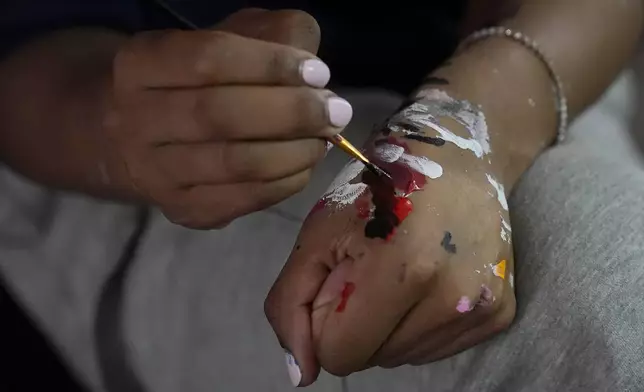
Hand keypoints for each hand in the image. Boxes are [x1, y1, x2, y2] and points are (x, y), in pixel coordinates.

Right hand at [103, 10, 351, 228]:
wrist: (147, 140)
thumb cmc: (199, 81)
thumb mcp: (230, 39)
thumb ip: (272, 36)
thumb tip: (313, 69)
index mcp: (141, 64)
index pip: (207, 60)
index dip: (270, 65)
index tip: (318, 73)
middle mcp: (135, 120)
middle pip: (219, 115)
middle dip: (291, 112)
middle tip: (335, 112)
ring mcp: (156, 173)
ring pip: (236, 163)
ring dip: (295, 151)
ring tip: (324, 138)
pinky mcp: (184, 210)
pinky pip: (245, 199)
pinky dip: (286, 182)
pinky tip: (304, 165)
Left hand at [265, 95, 515, 385]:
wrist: (457, 158)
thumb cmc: (377, 188)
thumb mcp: (317, 234)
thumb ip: (290, 304)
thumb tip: (299, 374)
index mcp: (404, 269)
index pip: (339, 353)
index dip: (325, 319)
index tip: (338, 279)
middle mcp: (453, 297)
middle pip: (372, 359)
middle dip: (356, 323)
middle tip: (370, 269)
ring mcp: (482, 307)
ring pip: (402, 358)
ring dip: (387, 327)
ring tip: (398, 273)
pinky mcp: (501, 313)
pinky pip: (434, 350)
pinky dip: (418, 326)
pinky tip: (426, 282)